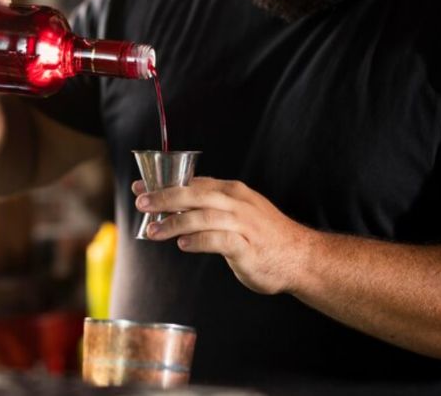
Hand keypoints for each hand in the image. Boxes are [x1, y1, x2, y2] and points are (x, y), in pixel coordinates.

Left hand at [133, 177, 310, 294]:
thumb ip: (211, 208)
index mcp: (232, 192)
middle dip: (164, 197)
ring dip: (174, 223)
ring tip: (152, 232)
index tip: (139, 187)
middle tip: (141, 203)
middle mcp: (236, 203)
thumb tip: (176, 206)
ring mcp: (243, 224)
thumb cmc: (265, 237)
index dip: (164, 184)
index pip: (193, 183)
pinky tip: (182, 245)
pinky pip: (218, 239)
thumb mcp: (238, 214)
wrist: (300, 257)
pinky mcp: (247, 246)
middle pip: (194, 194)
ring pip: (202, 216)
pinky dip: (198, 241)